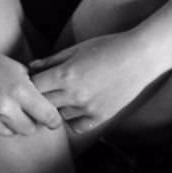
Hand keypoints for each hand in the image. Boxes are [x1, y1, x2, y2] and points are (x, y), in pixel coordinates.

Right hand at [0, 43, 61, 135]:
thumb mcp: (17, 69)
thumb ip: (32, 89)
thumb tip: (47, 107)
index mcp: (19, 90)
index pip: (46, 115)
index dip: (53, 120)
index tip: (55, 120)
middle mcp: (4, 108)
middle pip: (31, 129)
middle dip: (34, 122)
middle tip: (31, 112)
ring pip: (13, 132)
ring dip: (15, 124)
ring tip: (7, 106)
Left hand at [29, 32, 155, 132]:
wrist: (141, 56)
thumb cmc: (109, 46)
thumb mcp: (78, 48)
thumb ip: (52, 60)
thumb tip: (31, 68)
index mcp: (65, 74)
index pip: (33, 88)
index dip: (30, 85)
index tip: (34, 81)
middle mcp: (73, 94)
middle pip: (42, 104)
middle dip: (40, 98)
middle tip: (45, 91)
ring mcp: (87, 108)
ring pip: (58, 116)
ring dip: (58, 108)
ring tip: (66, 95)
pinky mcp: (100, 117)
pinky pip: (76, 126)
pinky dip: (73, 120)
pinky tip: (77, 107)